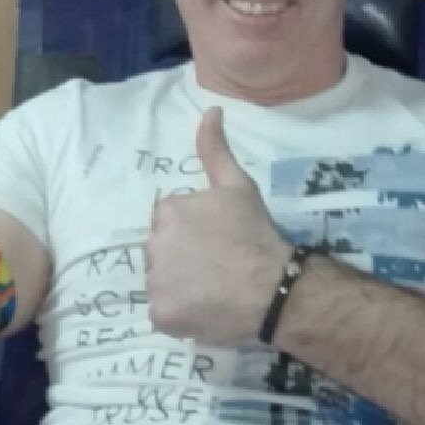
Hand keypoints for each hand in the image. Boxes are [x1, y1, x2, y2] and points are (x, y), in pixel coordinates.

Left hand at [146, 108, 290, 344]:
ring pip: (161, 282)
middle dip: (183, 258)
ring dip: (180, 285)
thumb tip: (210, 110)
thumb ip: (216, 149)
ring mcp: (155, 282)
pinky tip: (206, 309)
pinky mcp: (160, 314)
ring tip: (213, 289)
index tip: (218, 240)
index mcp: (167, 211)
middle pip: (162, 251)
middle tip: (217, 266)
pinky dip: (180, 313)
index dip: (194, 233)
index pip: (169, 222)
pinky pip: (163, 312)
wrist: (271, 286)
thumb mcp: (238, 185)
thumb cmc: (254, 234)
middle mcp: (152, 244)